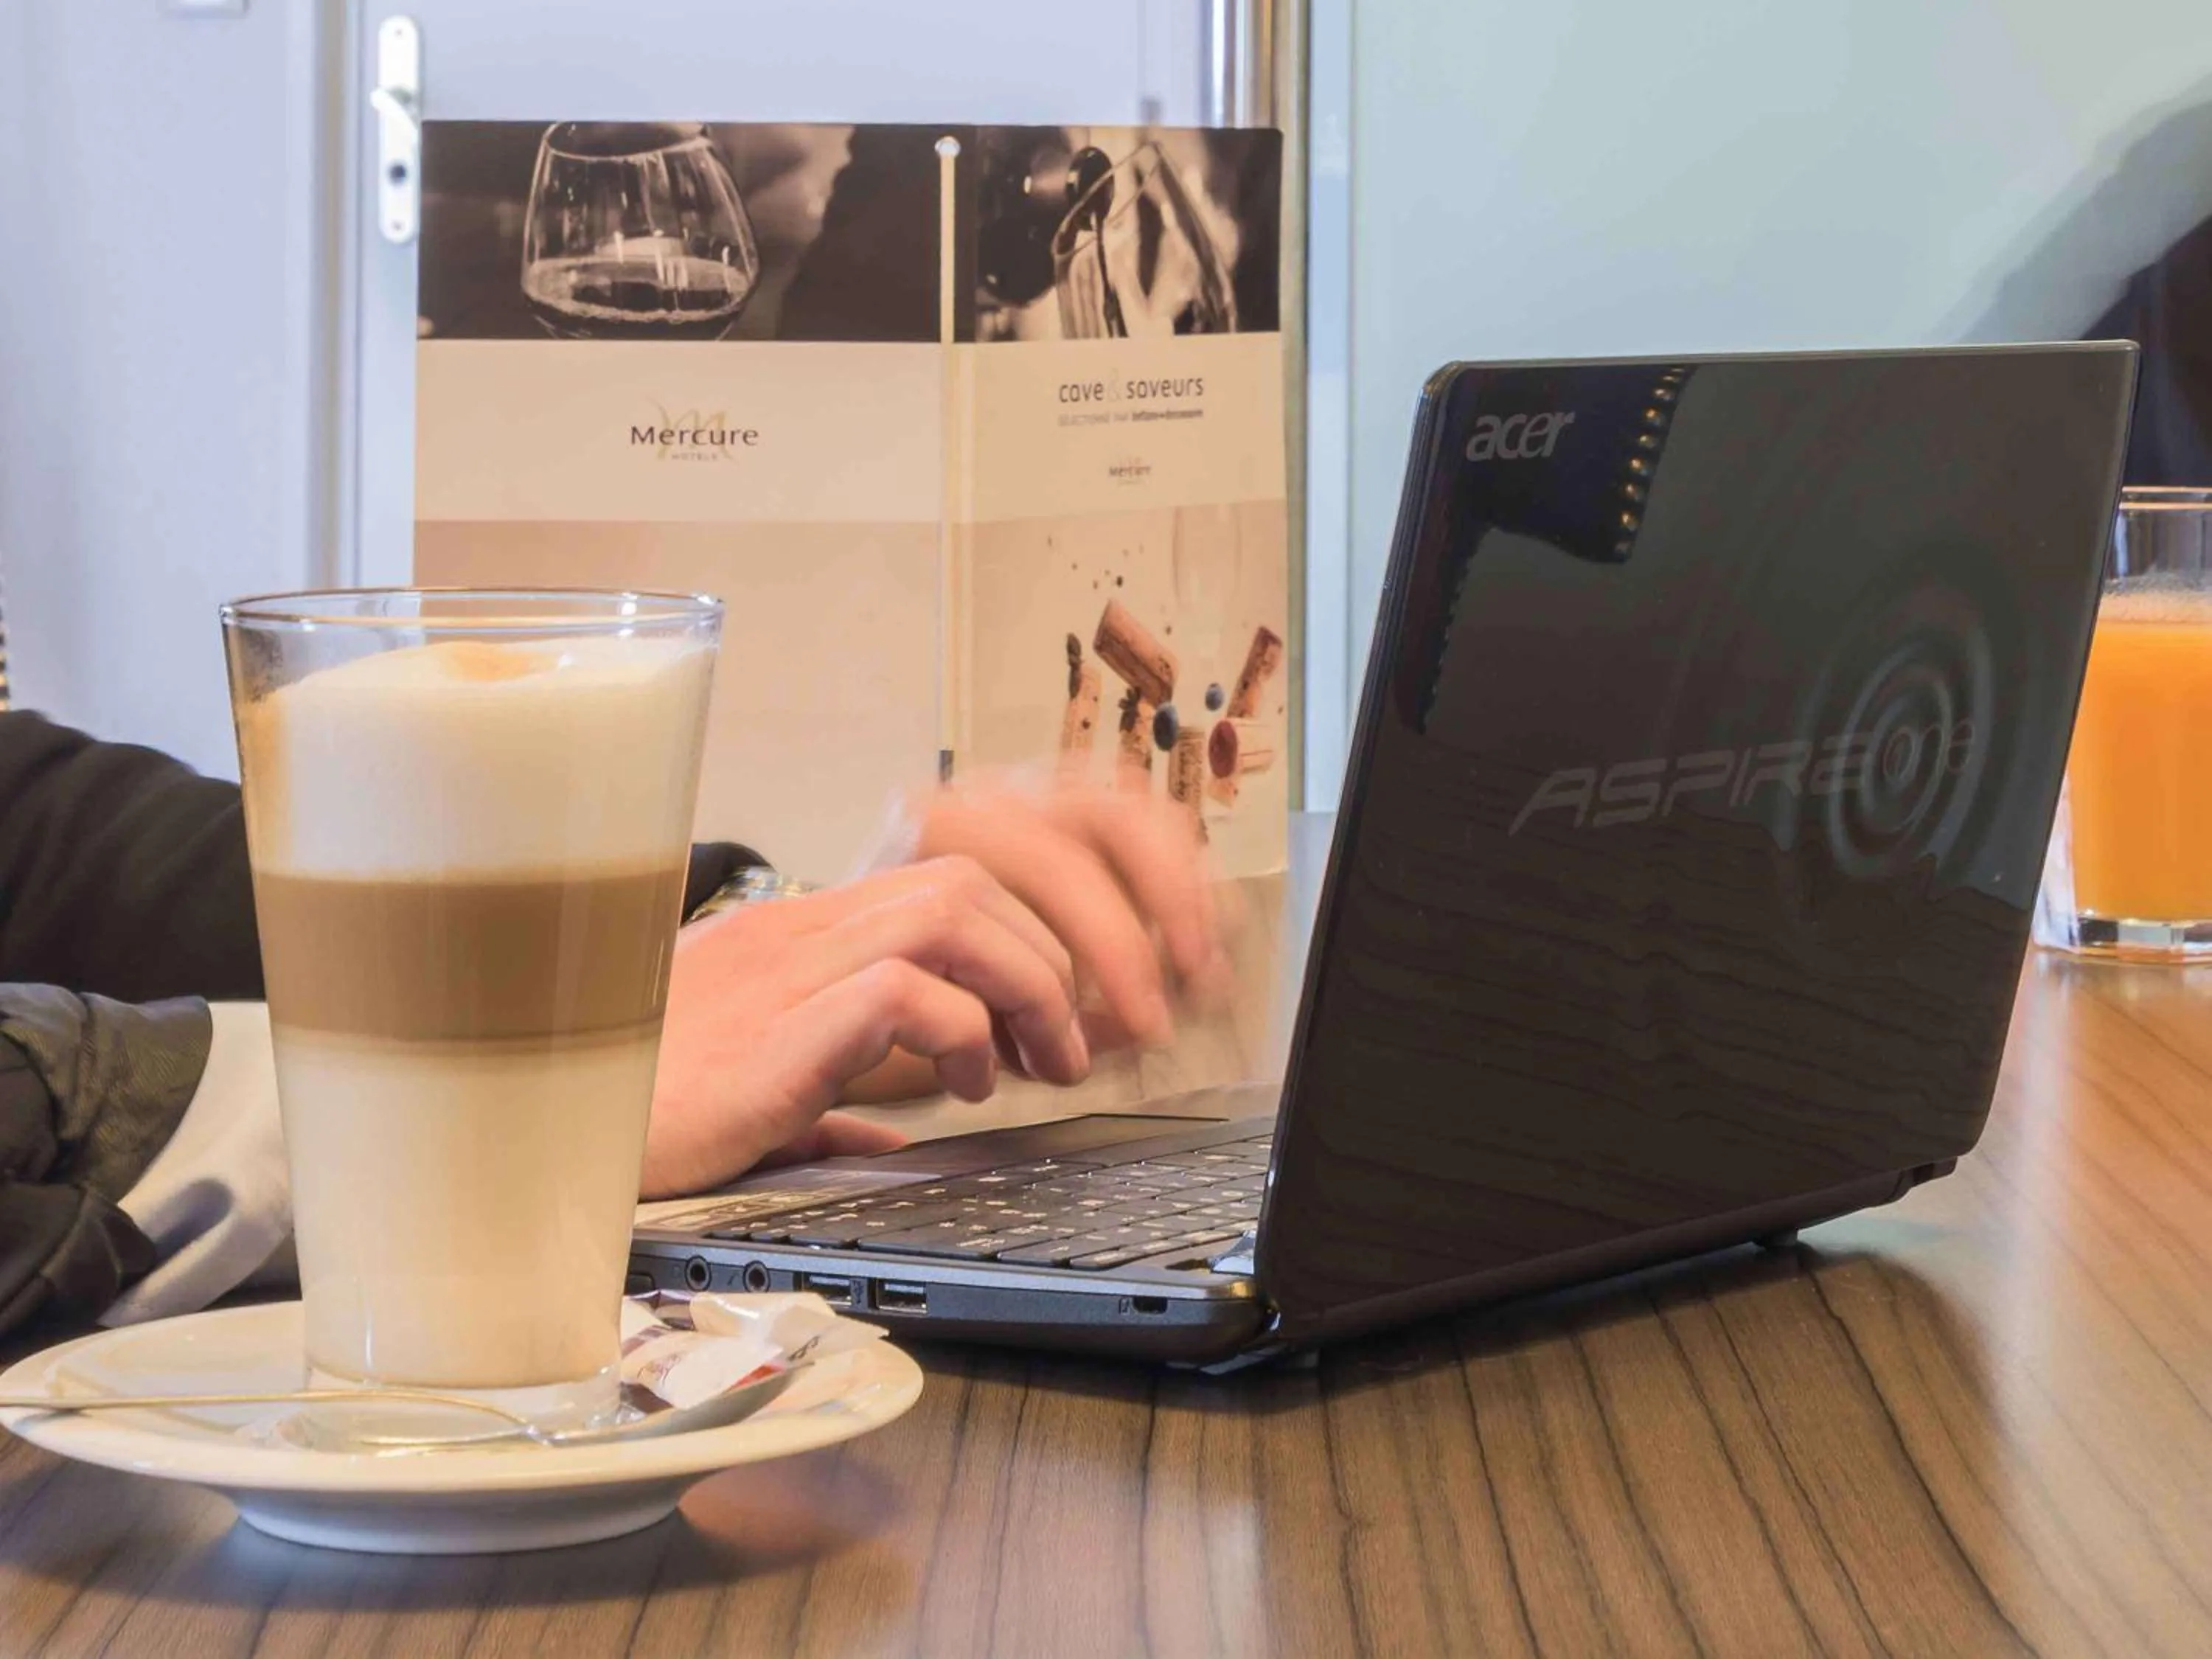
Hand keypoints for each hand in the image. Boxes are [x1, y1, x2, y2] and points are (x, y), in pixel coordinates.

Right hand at [641, 779, 1227, 1196]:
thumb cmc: (637, 1117)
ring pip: (953, 912)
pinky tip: (963, 1088)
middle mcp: (797, 932)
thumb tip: (885, 1129)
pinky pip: (902, 991)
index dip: (1023, 936)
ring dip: (1026, 985)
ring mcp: (784, 972)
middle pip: (970, 877)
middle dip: (1050, 953)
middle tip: (1068, 1045)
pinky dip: (960, 1032)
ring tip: (1039, 1060)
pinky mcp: (774, 1030)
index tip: (1048, 1017)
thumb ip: (829, 1094)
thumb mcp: (755, 1093)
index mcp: (796, 936)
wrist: (530, 1142)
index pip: (942, 879)